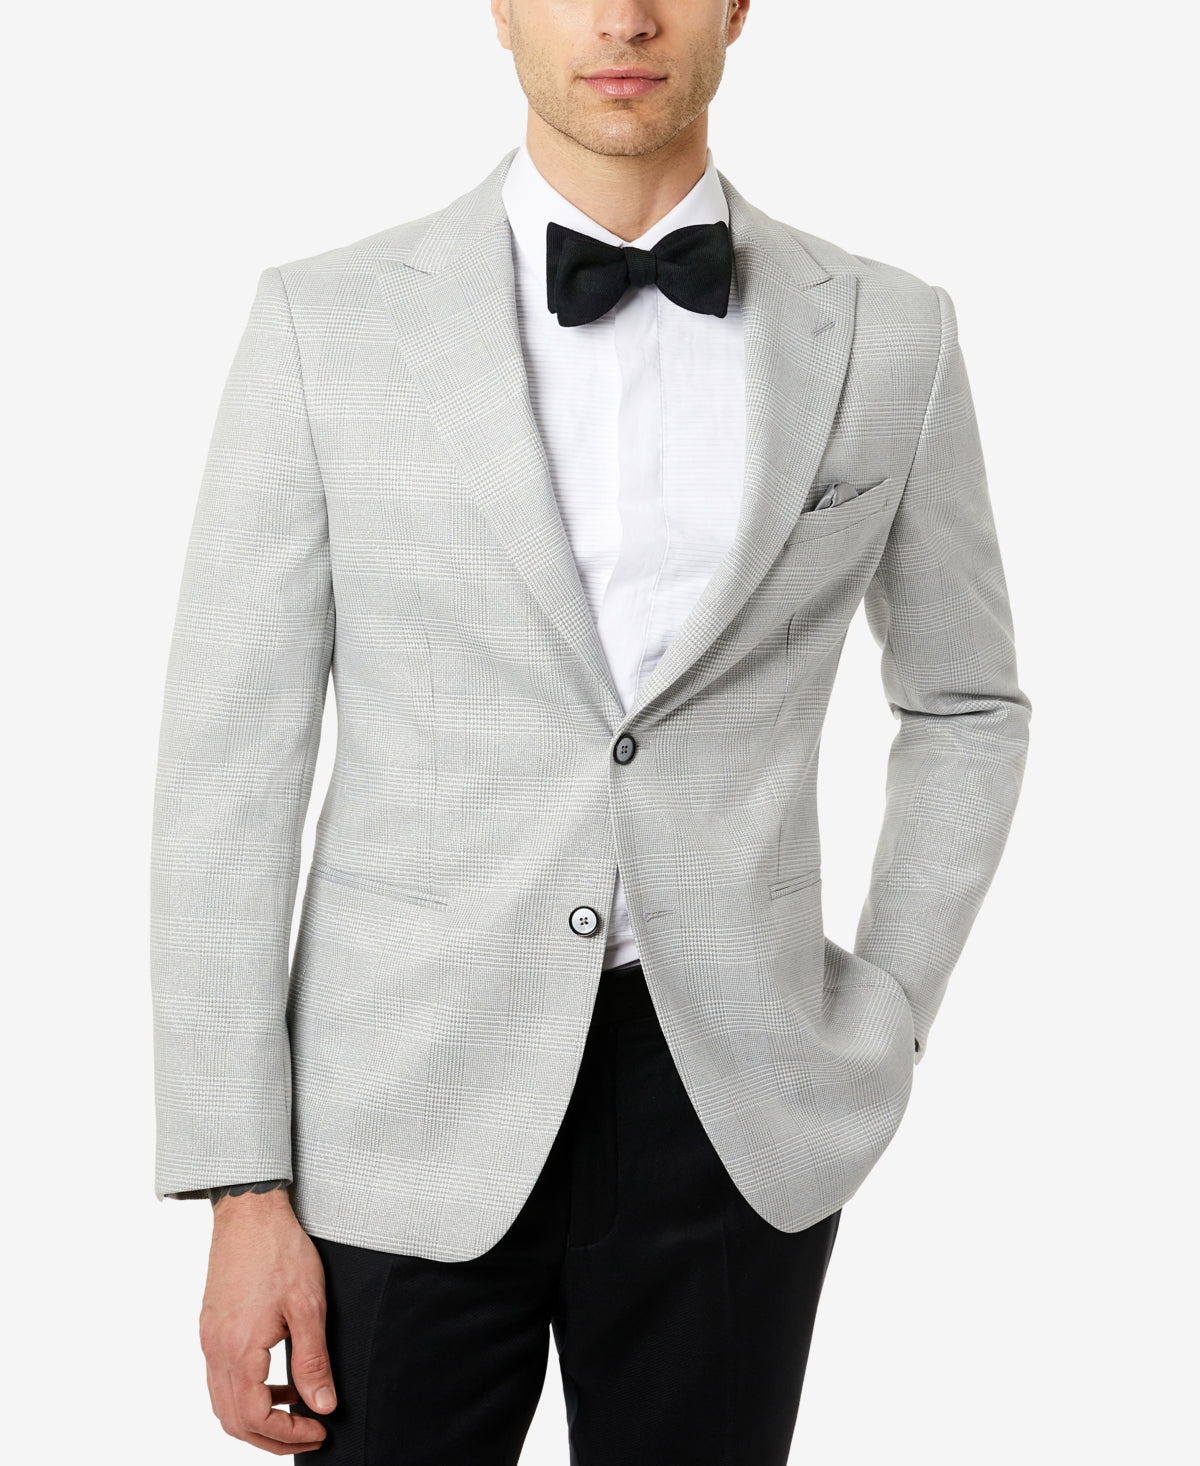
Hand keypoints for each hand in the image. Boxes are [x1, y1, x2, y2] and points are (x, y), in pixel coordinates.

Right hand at [198, 1189, 336, 1453]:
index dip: (289, 1434)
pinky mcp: (211, 1327)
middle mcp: (216, 1350)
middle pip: (234, 1420)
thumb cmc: (280, 1249)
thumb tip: (323, 1405)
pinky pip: (221, 1378)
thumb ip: (313, 1361)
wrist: (250, 1209)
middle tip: (309, 1434)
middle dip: (272, 1437)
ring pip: (223, 1403)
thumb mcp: (308, 1305)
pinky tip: (276, 1382)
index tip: (319, 1431)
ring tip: (295, 1411)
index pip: (257, 1418)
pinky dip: (246, 1393)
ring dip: (257, 1418)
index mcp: (239, 1350)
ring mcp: (209, 1339)